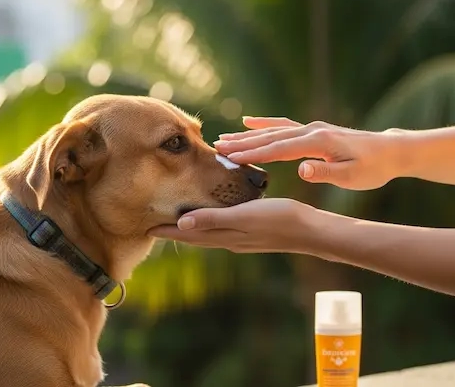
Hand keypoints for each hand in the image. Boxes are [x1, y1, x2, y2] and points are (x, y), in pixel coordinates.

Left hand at [147, 198, 320, 253]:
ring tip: (176, 220)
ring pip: (209, 232)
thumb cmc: (280, 220)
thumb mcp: (244, 217)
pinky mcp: (252, 231)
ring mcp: (242, 237)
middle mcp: (230, 239)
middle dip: (174, 231)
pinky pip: (223, 228)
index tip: (144, 226)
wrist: (311, 231)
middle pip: (195, 236)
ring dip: (192, 227)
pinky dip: (210, 223)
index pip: (189, 234)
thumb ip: (214, 220)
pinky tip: (213, 216)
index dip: (167, 231)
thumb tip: (182, 223)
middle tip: (153, 223)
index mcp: (225, 235)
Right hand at [214, 117, 403, 189]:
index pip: (279, 149)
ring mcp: (311, 128)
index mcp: (318, 143)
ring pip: (273, 130)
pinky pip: (283, 126)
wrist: (390, 151)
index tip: (230, 158)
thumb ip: (326, 173)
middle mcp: (311, 131)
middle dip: (242, 143)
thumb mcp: (353, 176)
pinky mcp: (313, 131)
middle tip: (216, 148)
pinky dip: (264, 124)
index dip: (253, 154)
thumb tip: (301, 170)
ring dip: (247, 135)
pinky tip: (248, 123)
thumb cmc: (373, 168)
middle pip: (270, 137)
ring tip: (223, 139)